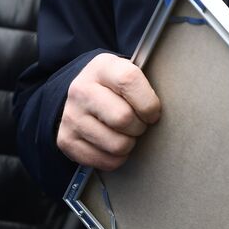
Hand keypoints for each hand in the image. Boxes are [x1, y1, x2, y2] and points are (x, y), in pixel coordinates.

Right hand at [57, 53, 161, 169]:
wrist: (78, 93)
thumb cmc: (113, 85)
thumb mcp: (126, 71)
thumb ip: (143, 85)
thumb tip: (162, 111)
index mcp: (102, 67)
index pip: (130, 81)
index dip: (148, 103)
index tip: (153, 112)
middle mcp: (81, 90)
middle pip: (123, 118)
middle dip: (139, 126)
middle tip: (138, 123)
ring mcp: (71, 116)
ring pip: (116, 145)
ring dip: (129, 144)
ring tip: (126, 134)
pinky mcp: (66, 140)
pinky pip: (104, 161)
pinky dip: (116, 158)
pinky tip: (114, 145)